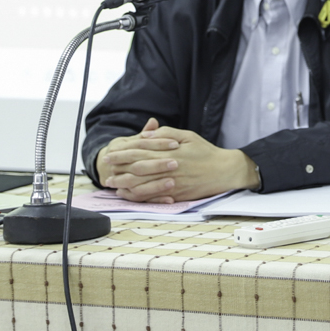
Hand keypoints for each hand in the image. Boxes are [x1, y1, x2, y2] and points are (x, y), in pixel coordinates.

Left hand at [96, 119, 260, 201]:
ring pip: (142, 184)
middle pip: (137, 168)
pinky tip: (128, 194)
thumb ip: (165, 133)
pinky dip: (137, 196)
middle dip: (118, 167)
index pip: (140, 151)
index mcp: (170, 151)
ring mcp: (172, 183)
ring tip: (111, 183)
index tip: (110, 152)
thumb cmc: (206, 152)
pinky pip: (152, 197)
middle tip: (105, 167)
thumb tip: (145, 135)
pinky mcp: (175, 195)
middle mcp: (169, 168)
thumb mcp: (187, 135)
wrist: (224, 171)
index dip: (123, 152)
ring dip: (124, 183)